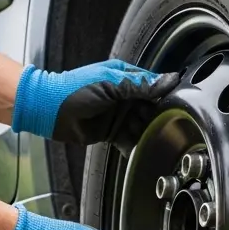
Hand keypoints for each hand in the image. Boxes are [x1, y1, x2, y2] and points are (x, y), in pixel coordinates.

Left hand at [11, 59, 178, 145]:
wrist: (49, 111)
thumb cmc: (74, 90)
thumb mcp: (110, 83)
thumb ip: (139, 85)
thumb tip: (168, 80)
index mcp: (124, 78)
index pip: (153, 85)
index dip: (165, 95)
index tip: (179, 105)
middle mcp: (124, 96)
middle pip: (150, 108)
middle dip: (158, 118)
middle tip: (168, 127)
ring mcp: (118, 114)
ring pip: (141, 125)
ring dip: (148, 133)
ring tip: (156, 141)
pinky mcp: (111, 131)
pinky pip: (128, 140)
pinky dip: (135, 146)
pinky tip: (142, 151)